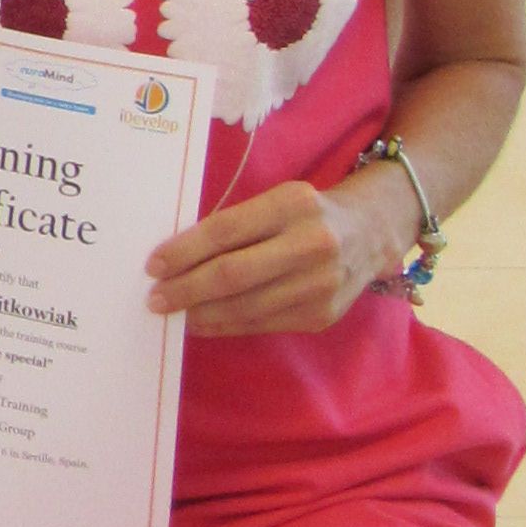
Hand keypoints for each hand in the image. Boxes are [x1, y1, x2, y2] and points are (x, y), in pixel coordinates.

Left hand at [148, 159, 419, 339]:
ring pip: (246, 306)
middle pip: (233, 274)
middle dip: (186, 289)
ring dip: (202, 314)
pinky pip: (263, 324)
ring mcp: (321, 284)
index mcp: (292, 204)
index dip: (185, 250)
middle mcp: (311, 244)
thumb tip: (176, 259)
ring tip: (174, 313)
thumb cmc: (307, 213)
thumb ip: (236, 225)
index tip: (154, 265)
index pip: (225, 230)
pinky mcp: (323, 316)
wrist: (371, 232)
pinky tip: (204, 323)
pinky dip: (227, 326)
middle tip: (155, 298)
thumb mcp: (276, 201)